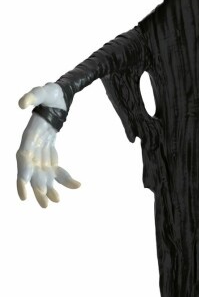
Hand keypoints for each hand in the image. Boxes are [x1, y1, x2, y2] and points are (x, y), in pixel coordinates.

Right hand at [16, 84, 79, 207]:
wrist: (57, 96)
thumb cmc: (49, 93)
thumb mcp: (42, 91)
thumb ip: (32, 96)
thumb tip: (21, 104)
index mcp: (29, 136)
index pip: (23, 161)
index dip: (22, 178)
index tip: (23, 195)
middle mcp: (32, 146)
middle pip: (32, 173)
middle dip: (37, 189)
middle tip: (45, 205)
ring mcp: (40, 151)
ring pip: (43, 175)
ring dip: (49, 188)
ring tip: (56, 202)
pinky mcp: (49, 152)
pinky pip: (56, 169)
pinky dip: (65, 178)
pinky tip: (77, 185)